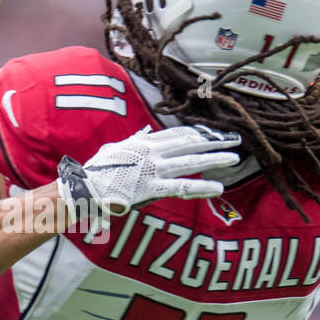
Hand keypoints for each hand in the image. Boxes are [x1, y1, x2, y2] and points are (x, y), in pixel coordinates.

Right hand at [57, 124, 240, 225]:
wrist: (84, 186)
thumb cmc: (96, 171)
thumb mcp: (115, 149)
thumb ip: (134, 140)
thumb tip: (146, 131)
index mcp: (144, 142)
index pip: (177, 135)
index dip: (198, 134)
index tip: (214, 133)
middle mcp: (152, 152)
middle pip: (189, 144)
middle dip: (214, 142)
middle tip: (235, 140)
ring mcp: (153, 168)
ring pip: (190, 161)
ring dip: (214, 159)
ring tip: (234, 158)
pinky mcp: (151, 186)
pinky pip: (180, 186)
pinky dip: (200, 187)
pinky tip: (218, 188)